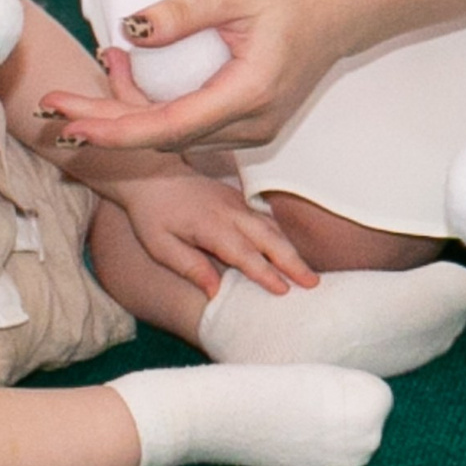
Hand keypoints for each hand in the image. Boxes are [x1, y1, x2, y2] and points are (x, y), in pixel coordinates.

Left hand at [41, 0, 377, 155]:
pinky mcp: (249, 123)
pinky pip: (190, 129)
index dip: (111, 129)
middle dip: (104, 126)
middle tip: (53, 108)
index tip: (68, 120)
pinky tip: (128, 88)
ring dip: (127, 119)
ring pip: (174, 138)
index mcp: (248, 94)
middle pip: (162, 139)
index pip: (165, 127)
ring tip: (88, 86)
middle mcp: (250, 125)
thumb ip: (182, 11)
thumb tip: (129, 29)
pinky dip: (153, 114)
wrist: (348, 5)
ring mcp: (253, 129)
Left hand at [105, 168, 321, 299]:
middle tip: (313, 284)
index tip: (285, 290)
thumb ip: (190, 266)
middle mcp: (231, 213)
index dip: (266, 273)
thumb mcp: (160, 246)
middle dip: (293, 262)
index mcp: (212, 226)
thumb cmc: (152, 214)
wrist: (151, 174)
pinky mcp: (238, 199)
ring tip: (308, 273)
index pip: (245, 254)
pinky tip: (289, 251)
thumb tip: (215, 291)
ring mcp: (237, 203)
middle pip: (270, 238)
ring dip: (291, 249)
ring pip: (272, 227)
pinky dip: (281, 235)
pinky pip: (266, 218)